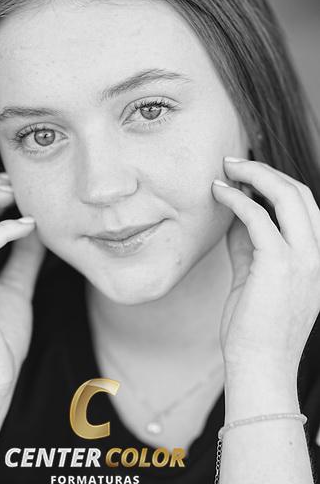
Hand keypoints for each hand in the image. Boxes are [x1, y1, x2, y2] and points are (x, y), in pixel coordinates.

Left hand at [212, 157, 319, 377]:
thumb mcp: (255, 274)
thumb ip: (249, 243)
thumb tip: (234, 211)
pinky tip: (218, 193)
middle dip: (266, 171)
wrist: (259, 366)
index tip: (246, 173)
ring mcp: (305, 258)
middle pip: (300, 193)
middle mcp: (318, 254)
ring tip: (226, 168)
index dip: (276, 182)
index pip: (305, 205)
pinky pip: (258, 217)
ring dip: (254, 175)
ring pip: (287, 196)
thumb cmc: (255, 325)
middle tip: (233, 162)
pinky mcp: (280, 264)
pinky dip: (237, 199)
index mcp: (316, 257)